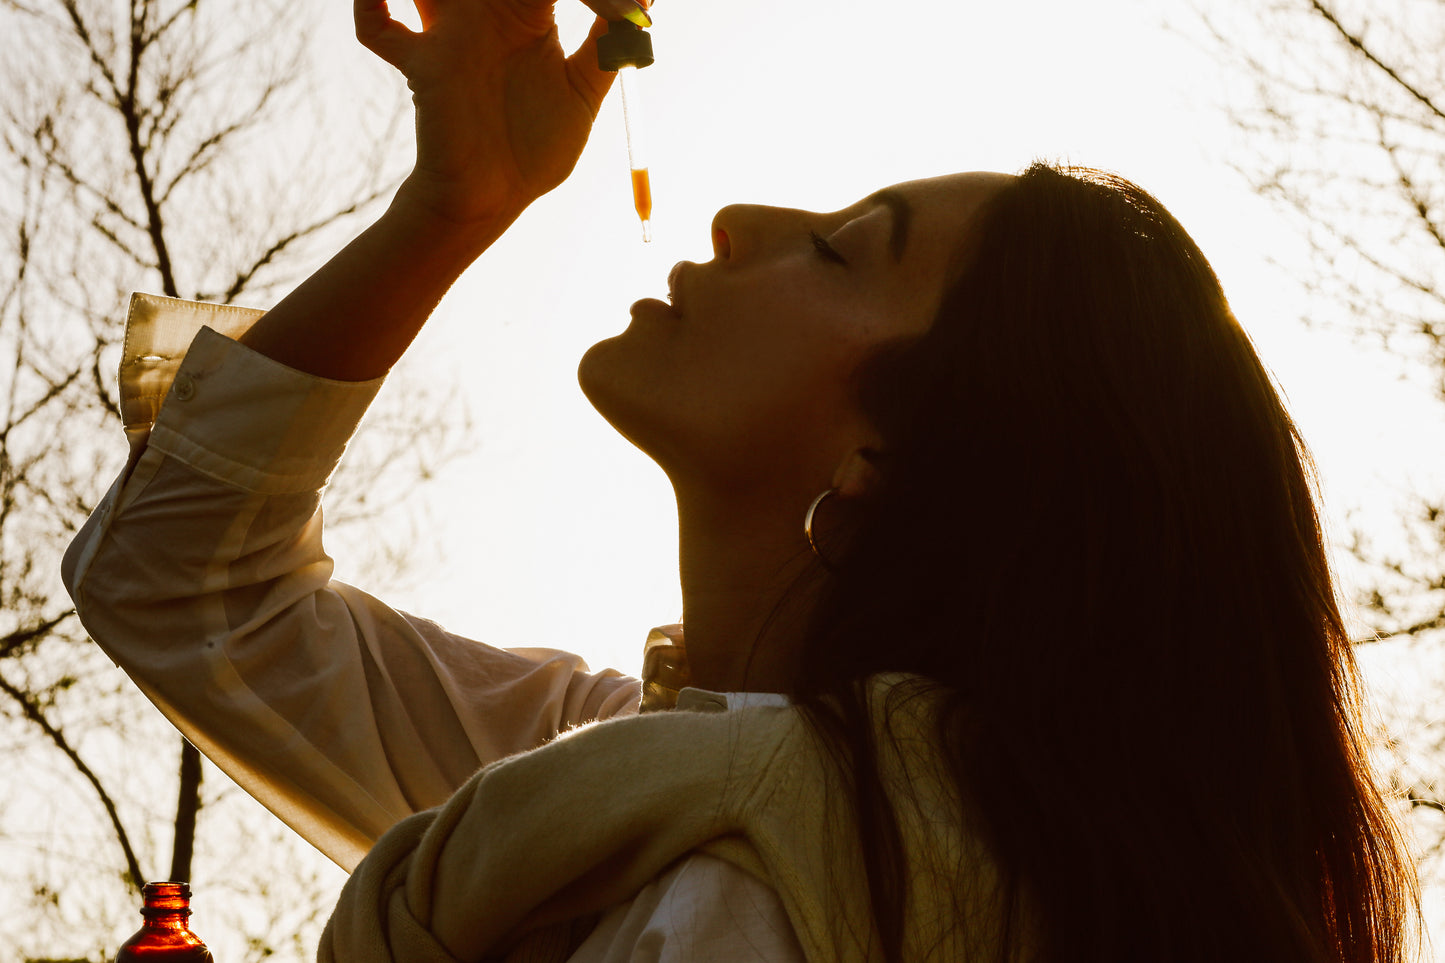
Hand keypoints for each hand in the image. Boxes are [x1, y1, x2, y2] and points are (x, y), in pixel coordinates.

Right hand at [356, 0, 649, 229]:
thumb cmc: (533, 150)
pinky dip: (369, 8)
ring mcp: (451, 36)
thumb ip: (603, 52)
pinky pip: (378, 30)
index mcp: (529, 16)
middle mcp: (487, 15)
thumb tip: (638, 13)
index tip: (616, 3)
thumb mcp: (581, 96)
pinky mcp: (423, 66)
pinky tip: (373, 0)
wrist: (493, 199)